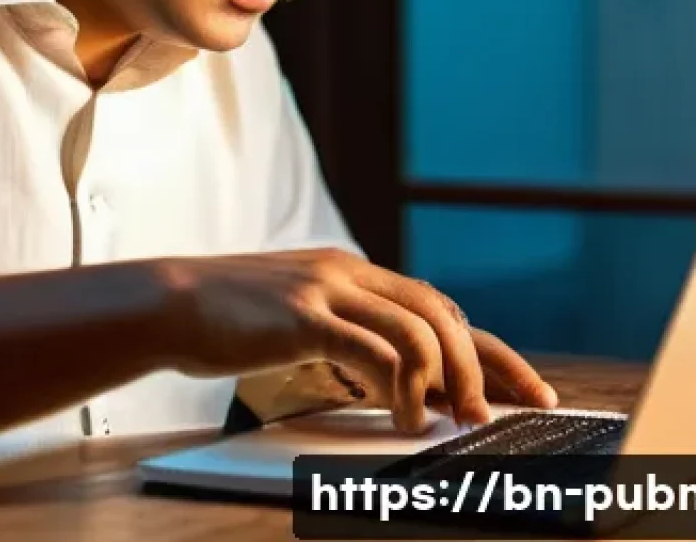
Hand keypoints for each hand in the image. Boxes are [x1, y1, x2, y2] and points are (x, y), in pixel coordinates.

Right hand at [158, 247, 557, 432]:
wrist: (169, 301)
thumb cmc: (230, 319)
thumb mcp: (298, 318)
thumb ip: (345, 334)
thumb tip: (396, 381)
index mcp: (350, 272)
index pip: (437, 305)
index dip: (488, 347)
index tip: (526, 386)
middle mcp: (347, 272)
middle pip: (441, 311)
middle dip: (487, 364)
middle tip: (516, 412)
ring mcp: (325, 289)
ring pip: (419, 327)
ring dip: (452, 378)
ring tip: (461, 423)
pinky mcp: (303, 315)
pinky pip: (374, 348)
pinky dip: (403, 384)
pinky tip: (405, 418)